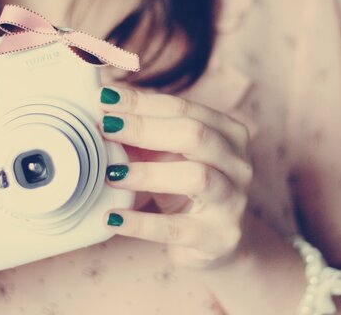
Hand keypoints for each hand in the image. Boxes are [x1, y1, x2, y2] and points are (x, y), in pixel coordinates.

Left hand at [98, 86, 252, 267]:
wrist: (214, 240)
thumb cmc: (185, 188)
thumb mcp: (168, 155)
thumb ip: (142, 132)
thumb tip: (101, 106)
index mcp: (229, 133)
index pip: (184, 109)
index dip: (142, 103)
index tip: (105, 100)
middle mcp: (238, 164)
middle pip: (195, 134)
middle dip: (145, 128)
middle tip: (105, 128)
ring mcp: (232, 201)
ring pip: (197, 178)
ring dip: (148, 173)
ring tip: (111, 174)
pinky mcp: (217, 237)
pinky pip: (176, 228)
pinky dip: (141, 223)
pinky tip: (112, 218)